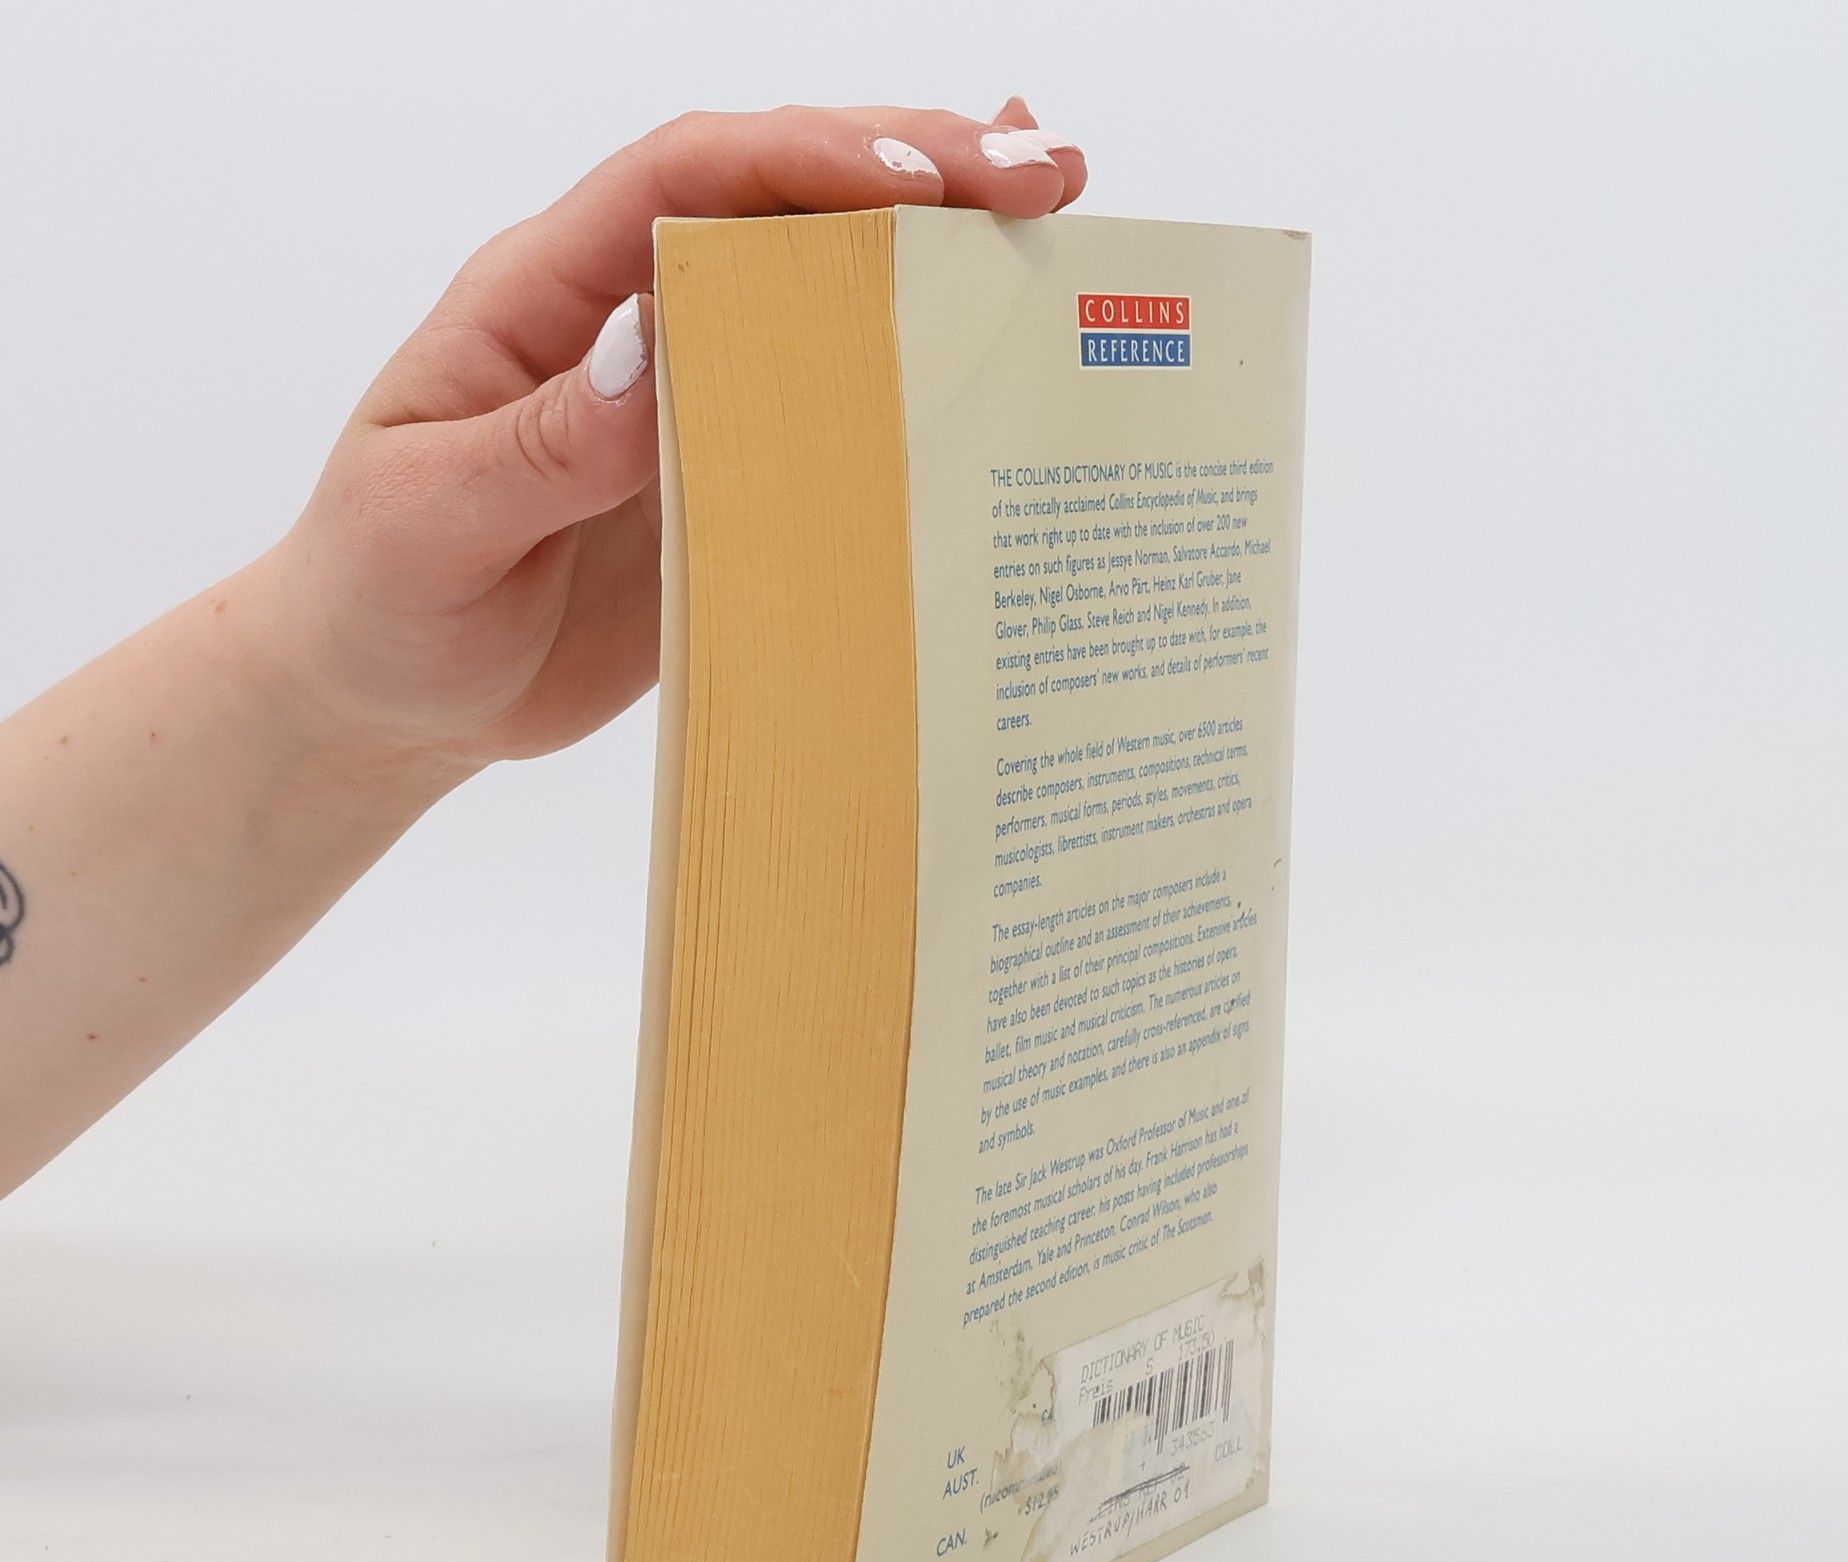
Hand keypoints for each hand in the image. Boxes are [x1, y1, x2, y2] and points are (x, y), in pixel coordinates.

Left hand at [263, 99, 1086, 775]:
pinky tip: (984, 351)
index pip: (688, 182)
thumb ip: (540, 445)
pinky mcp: (725, 485)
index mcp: (546, 300)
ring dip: (935, 248)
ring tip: (1055, 211)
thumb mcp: (430, 521)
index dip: (810, 162)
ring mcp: (688, 404)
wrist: (383, 699)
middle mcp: (630, 326)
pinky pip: (828, 416)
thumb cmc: (377, 600)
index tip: (924, 181)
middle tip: (1046, 173)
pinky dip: (908, 373)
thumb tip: (652, 356)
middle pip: (780, 204)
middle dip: (915, 171)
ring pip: (820, 291)